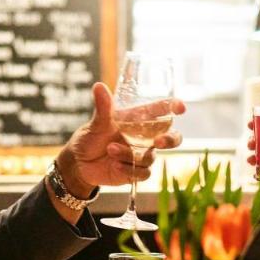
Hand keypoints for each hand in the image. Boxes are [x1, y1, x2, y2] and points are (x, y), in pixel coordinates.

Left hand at [59, 81, 185, 191]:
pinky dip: (129, 170)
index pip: (162, 111)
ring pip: (150, 157)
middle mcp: (144, 137)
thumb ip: (103, 107)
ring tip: (110, 150)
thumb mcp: (96, 123)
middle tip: (159, 141)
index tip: (180, 108)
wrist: (79, 164)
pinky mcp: (136, 171)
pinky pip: (143, 173)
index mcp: (138, 120)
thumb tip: (99, 86)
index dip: (174, 107)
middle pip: (171, 137)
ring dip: (130, 154)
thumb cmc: (90, 138)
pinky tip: (115, 165)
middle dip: (170, 139)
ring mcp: (142, 154)